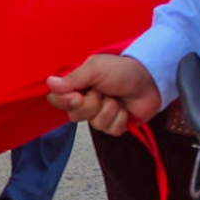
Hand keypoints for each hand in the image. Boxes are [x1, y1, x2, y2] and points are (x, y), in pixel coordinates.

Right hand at [44, 52, 161, 134]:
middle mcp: (85, 101)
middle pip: (74, 115)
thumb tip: (48, 83)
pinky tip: (126, 109)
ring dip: (110, 110)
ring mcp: (100, 114)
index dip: (65, 102)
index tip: (78, 96)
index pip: (56, 100)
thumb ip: (72, 78)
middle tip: (103, 93)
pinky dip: (121, 119)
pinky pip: (111, 130)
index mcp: (77, 86)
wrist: (151, 79)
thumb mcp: (96, 69)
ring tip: (118, 98)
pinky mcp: (115, 124)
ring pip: (95, 124)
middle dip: (92, 105)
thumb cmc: (122, 70)